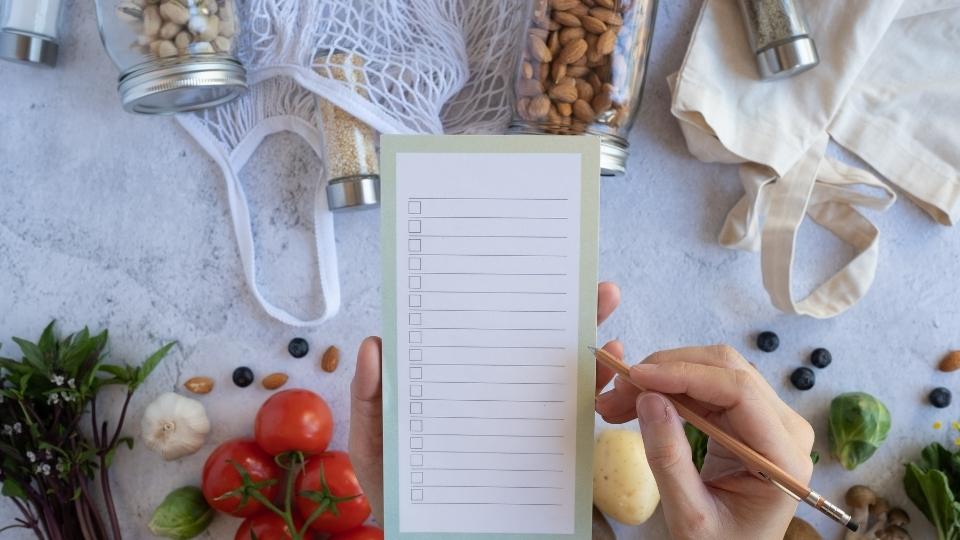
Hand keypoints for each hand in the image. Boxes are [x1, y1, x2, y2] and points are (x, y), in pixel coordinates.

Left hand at [348, 282, 622, 524]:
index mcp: (456, 390)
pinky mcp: (549, 460)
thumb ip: (371, 402)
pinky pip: (577, 422)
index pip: (482, 341)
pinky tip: (612, 370)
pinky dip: (599, 393)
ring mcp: (525, 428)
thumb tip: (373, 345)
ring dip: (591, 344)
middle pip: (533, 350)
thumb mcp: (376, 451)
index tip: (520, 278)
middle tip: (595, 287)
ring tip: (607, 314)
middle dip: (567, 314)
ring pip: (563, 378)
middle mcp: (496, 402)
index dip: (501, 308)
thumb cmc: (400, 498)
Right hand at [595, 345, 814, 539]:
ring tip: (618, 400)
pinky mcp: (748, 419)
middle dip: (665, 371)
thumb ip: (668, 460)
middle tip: (617, 390)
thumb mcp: (690, 516)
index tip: (636, 377)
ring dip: (663, 377)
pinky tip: (638, 402)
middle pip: (726, 370)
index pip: (738, 391)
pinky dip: (669, 389)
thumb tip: (649, 399)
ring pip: (713, 371)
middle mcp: (785, 429)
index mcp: (783, 457)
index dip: (684, 375)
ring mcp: (769, 420)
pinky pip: (707, 388)